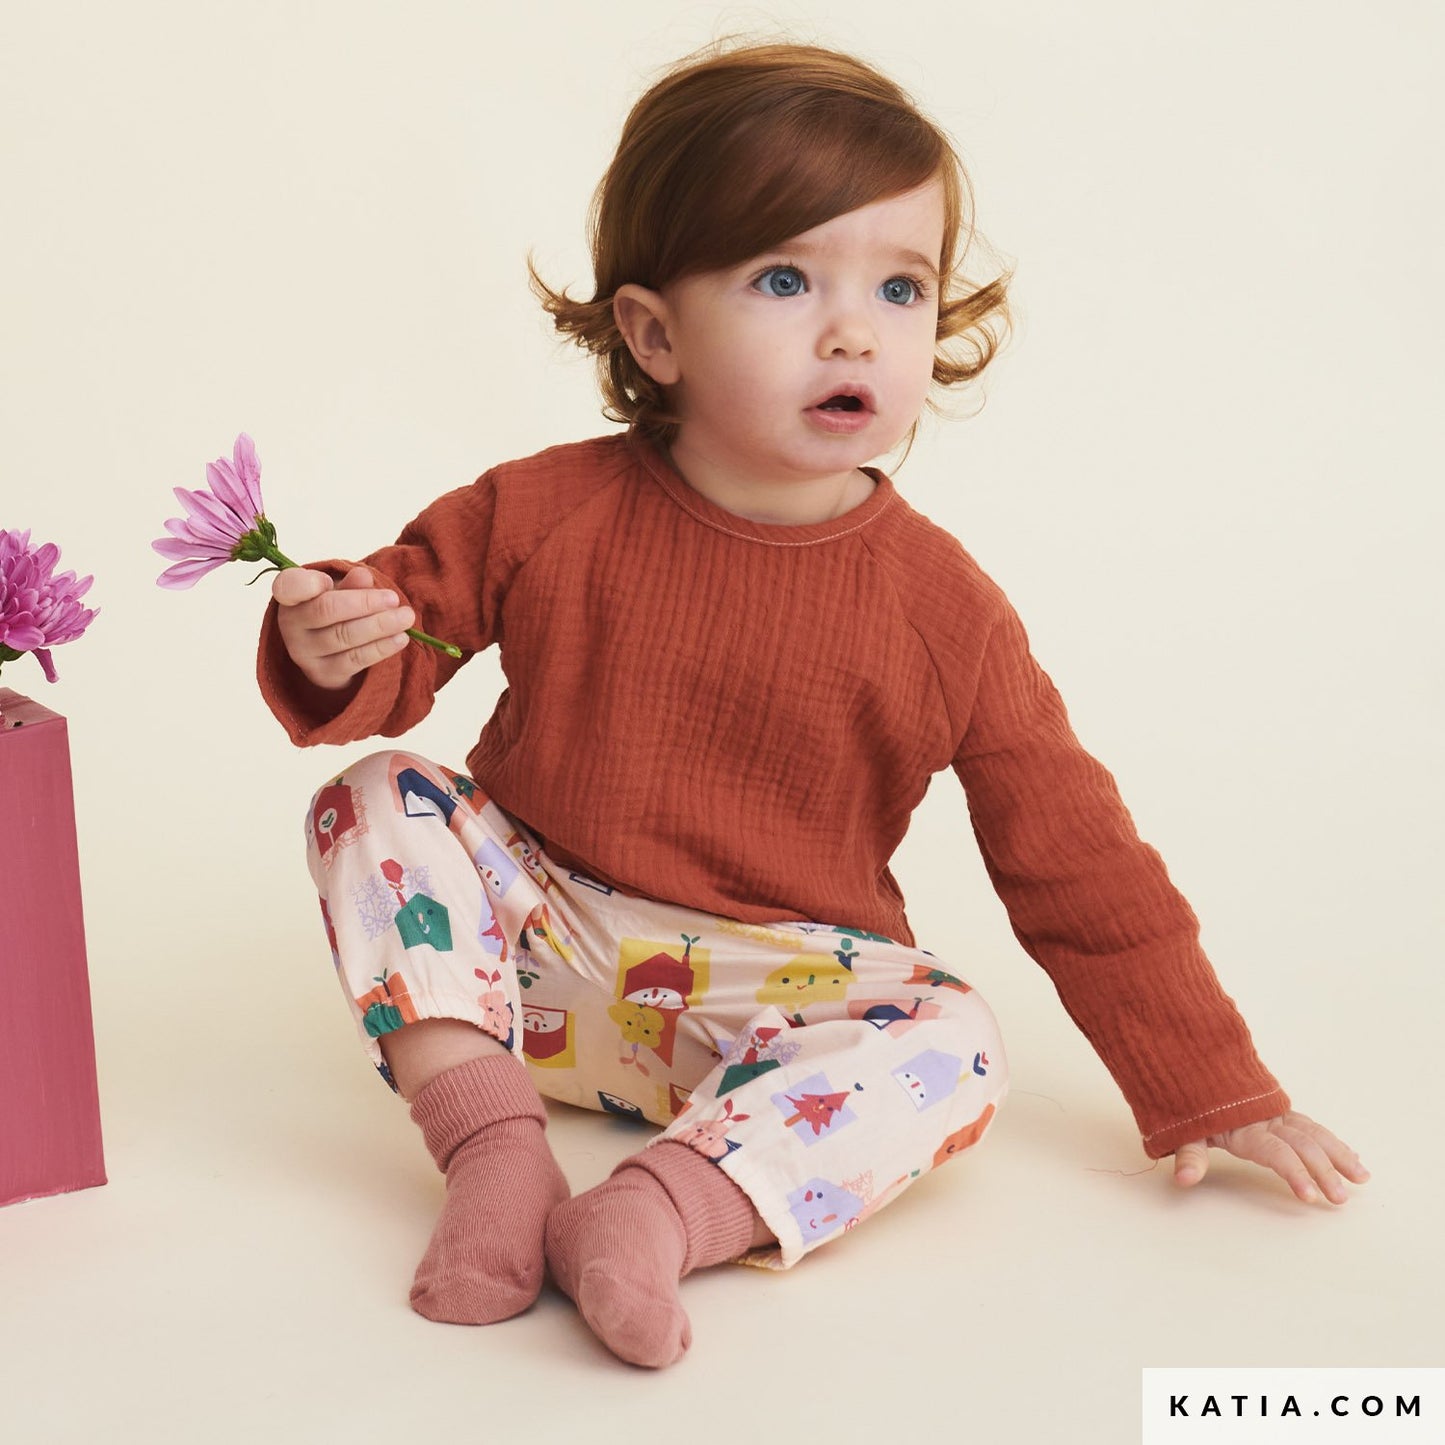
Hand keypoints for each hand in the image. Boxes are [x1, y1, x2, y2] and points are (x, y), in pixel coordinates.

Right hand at [272, 564, 415, 690]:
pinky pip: (355, 659)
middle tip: (394, 598)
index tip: (328, 580)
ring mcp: (305, 652)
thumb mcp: (338, 591)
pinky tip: (401, 639)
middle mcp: (291, 625)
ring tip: (406, 617)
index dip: (309, 583)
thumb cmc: (333, 609)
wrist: (327, 651)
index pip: (289, 586)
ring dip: (380, 626)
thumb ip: (349, 584)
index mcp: (290, 596)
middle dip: (364, 603)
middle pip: (326, 610)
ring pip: (344, 636)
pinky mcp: (323, 674)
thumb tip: (363, 576)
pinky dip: (381, 648)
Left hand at [1173, 1110, 1368, 1204]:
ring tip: (1362, 1177)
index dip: (1294, 1173)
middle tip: (1340, 1199)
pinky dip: (1333, 1141)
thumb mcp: (1182, 1130)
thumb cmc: (1188, 1103)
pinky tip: (1351, 1155)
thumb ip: (1188, 1155)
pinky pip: (1311, 1126)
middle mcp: (1266, 1120)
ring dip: (1340, 1155)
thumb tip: (1184, 1179)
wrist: (1190, 1063)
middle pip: (1303, 1145)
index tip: (1311, 1196)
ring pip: (1315, 1133)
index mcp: (1245, 1128)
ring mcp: (1276, 1115)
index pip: (1276, 1152)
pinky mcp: (1280, 1112)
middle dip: (1325, 1172)